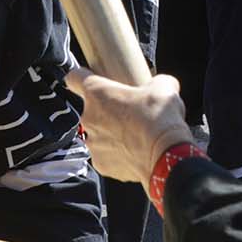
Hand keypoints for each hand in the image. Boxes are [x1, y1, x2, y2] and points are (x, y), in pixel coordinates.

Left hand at [64, 70, 194, 184]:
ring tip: (136, 136)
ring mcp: (92, 143)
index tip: (92, 80)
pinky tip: (136, 153)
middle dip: (108, 111)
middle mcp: (88, 117)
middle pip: (92, 110)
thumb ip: (153, 82)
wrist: (166, 155)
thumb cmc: (160, 118)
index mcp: (96, 93)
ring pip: (99, 135)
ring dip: (112, 134)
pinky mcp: (100, 164)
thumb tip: (157, 85)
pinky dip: (118, 155)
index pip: (74, 77)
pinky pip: (107, 156)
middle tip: (130, 114)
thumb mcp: (163, 86)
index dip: (82, 77)